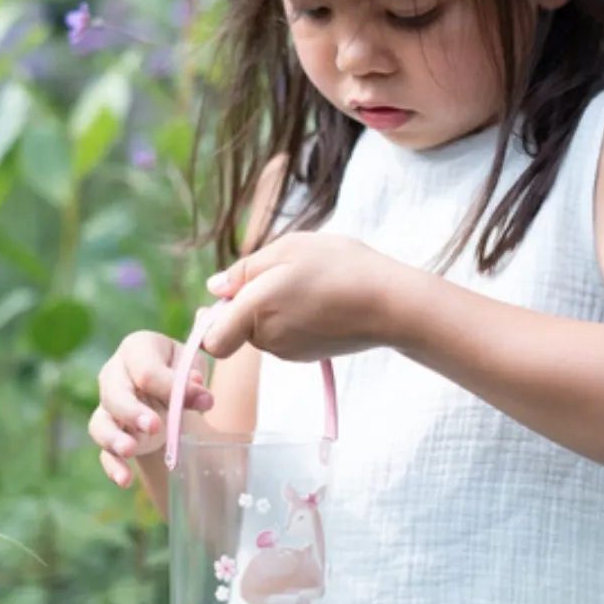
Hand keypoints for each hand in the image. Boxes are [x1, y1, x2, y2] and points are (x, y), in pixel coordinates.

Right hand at [89, 327, 213, 487]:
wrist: (171, 389)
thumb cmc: (180, 371)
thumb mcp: (192, 367)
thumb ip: (194, 380)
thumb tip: (200, 393)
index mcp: (136, 348)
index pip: (145, 370)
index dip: (170, 386)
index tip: (201, 399)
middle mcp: (114, 375)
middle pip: (114, 394)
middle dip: (133, 412)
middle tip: (154, 426)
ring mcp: (108, 406)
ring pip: (100, 423)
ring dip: (114, 439)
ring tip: (130, 451)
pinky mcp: (110, 433)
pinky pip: (104, 451)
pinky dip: (113, 465)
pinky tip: (124, 480)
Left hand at [201, 234, 395, 362]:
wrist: (391, 302)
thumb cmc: (341, 267)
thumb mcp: (289, 248)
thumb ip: (245, 269)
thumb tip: (215, 288)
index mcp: (255, 310)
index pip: (213, 340)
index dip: (212, 321)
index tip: (229, 297)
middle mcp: (268, 339)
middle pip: (240, 327)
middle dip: (251, 302)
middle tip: (285, 273)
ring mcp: (289, 351)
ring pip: (264, 330)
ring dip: (276, 308)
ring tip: (310, 282)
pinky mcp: (309, 355)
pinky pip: (287, 336)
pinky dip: (295, 318)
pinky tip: (322, 298)